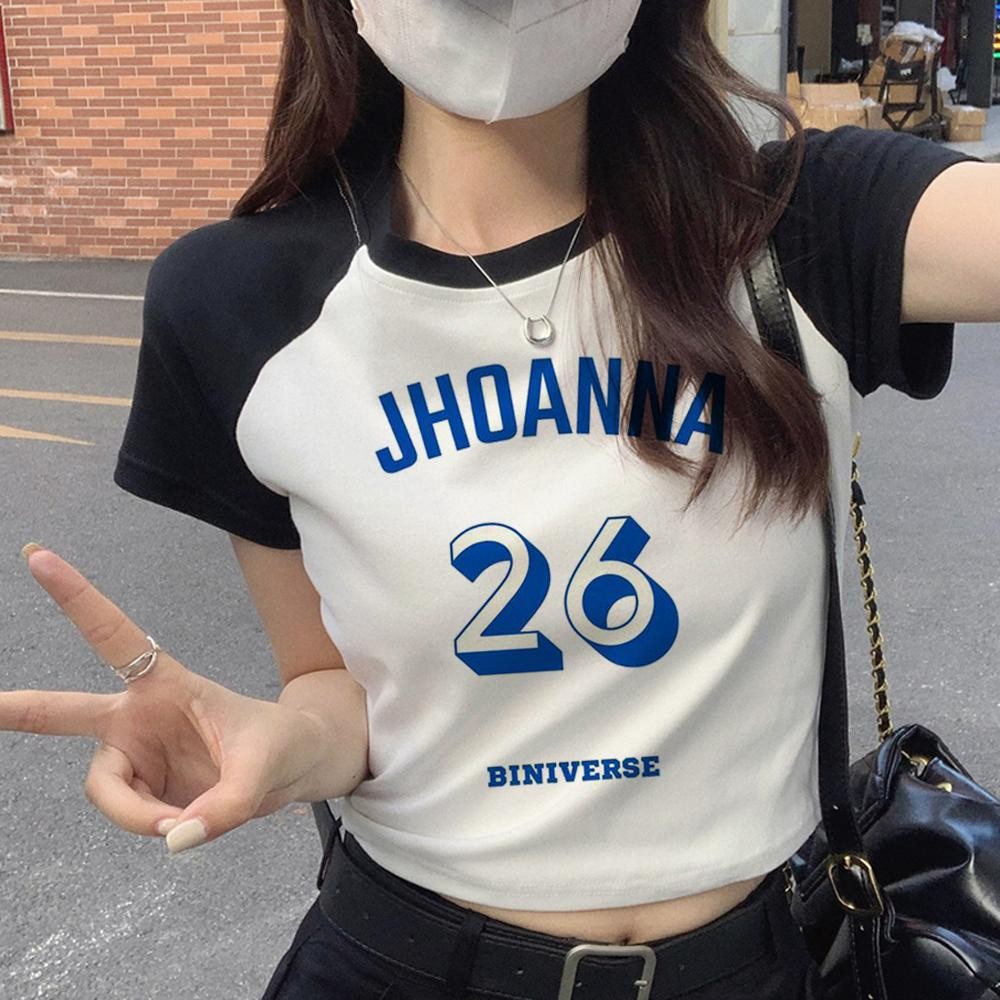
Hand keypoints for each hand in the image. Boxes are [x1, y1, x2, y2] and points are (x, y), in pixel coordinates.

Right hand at [5, 545, 339, 853]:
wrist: (294, 769)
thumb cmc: (280, 744)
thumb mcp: (267, 766)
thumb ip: (226, 806)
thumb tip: (175, 838)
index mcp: (166, 684)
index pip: (114, 636)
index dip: (76, 598)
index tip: (37, 558)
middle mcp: (139, 717)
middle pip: (65, 713)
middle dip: (16, 708)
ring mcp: (137, 755)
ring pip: (106, 790)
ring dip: (136, 813)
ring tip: (182, 821)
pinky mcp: (143, 790)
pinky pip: (131, 816)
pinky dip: (156, 826)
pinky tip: (187, 822)